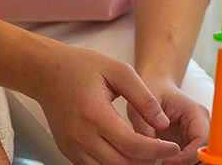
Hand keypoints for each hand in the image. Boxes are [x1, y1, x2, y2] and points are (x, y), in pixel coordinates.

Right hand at [32, 44, 180, 164]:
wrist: (47, 72)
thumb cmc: (82, 67)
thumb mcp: (120, 71)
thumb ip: (144, 98)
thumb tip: (163, 123)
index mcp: (95, 114)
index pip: (132, 145)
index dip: (157, 150)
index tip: (173, 148)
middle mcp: (80, 136)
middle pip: (121, 164)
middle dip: (147, 160)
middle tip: (163, 150)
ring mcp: (71, 147)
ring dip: (130, 164)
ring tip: (147, 151)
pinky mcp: (67, 151)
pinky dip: (113, 163)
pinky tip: (126, 151)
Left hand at [128, 76, 209, 164]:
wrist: (156, 85)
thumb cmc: (153, 89)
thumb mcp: (143, 104)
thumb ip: (145, 127)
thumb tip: (150, 150)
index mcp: (196, 113)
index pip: (202, 140)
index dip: (187, 156)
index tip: (165, 161)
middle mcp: (201, 127)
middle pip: (204, 154)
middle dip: (186, 164)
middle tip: (163, 164)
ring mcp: (195, 138)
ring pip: (199, 161)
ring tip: (162, 163)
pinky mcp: (187, 146)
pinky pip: (189, 162)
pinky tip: (162, 162)